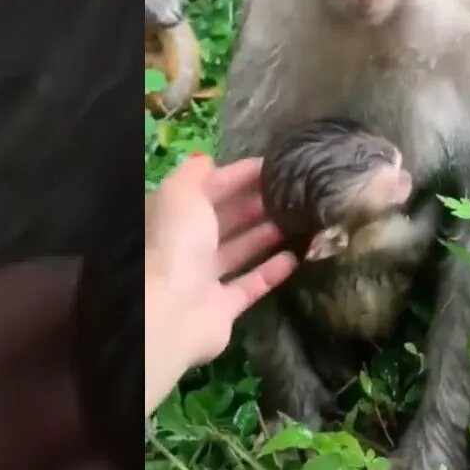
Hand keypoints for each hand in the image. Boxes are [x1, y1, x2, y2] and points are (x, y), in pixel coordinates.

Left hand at [144, 153, 297, 413]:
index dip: (238, 175)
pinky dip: (271, 272)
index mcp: (173, 216)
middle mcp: (185, 245)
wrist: (170, 311)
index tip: (274, 166)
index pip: (208, 189)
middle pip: (224, 219)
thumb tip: (207, 159)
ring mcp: (202, 279)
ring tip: (299, 220)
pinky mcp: (221, 309)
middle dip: (256, 203)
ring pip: (238, 250)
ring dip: (266, 234)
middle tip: (292, 192)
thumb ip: (196, 173)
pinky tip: (296, 257)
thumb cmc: (176, 243)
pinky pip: (250, 285)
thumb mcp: (182, 193)